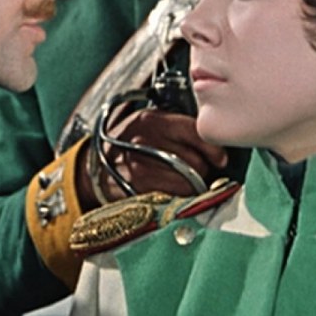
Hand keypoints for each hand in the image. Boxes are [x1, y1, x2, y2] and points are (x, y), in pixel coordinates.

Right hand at [78, 108, 227, 208]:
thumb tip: (212, 141)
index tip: (221, 157)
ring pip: (189, 180)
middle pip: (195, 160)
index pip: (194, 131)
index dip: (213, 148)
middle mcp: (146, 139)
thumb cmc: (127, 144)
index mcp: (152, 119)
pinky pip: (176, 194)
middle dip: (204, 169)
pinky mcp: (140, 186)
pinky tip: (175, 191)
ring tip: (188, 182)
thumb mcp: (147, 123)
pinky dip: (182, 196)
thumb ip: (175, 126)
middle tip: (201, 171)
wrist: (94, 168)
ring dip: (194, 185)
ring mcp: (142, 165)